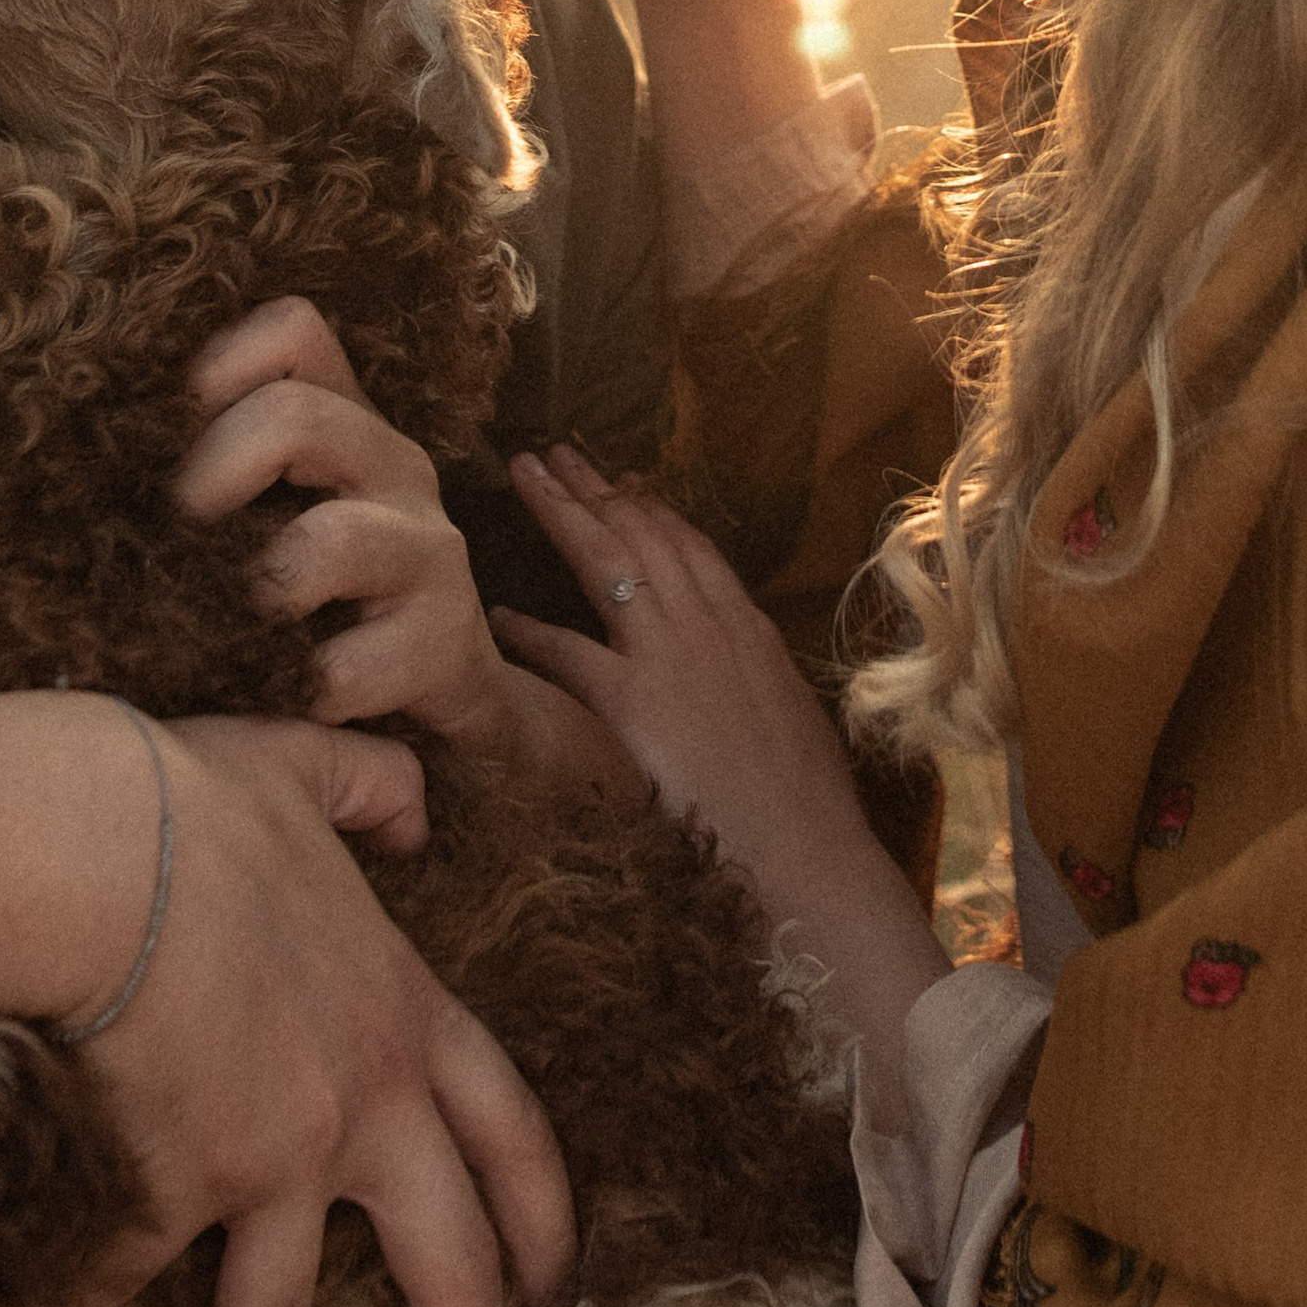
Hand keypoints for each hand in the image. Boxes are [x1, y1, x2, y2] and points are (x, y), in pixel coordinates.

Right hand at [62, 711, 574, 1306]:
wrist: (93, 850)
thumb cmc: (192, 801)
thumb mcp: (311, 767)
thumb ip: (373, 788)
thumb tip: (412, 804)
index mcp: (407, 1019)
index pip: (514, 1137)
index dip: (542, 1218)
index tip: (551, 1288)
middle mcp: (363, 1107)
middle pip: (448, 1267)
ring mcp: (275, 1159)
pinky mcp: (177, 1188)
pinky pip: (127, 1276)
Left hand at [179, 299, 511, 745]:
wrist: (441, 692)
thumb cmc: (322, 601)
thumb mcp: (270, 522)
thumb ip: (208, 486)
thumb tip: (68, 480)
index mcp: (346, 423)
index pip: (293, 331)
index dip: (219, 365)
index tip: (169, 434)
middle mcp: (394, 467)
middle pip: (296, 415)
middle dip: (211, 476)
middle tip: (180, 533)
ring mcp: (429, 550)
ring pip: (331, 540)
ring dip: (259, 589)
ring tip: (237, 627)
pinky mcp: (445, 641)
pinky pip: (349, 665)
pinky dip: (301, 691)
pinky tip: (288, 699)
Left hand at [493, 447, 948, 1041]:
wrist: (809, 855)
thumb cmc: (809, 808)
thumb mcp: (792, 725)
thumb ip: (759, 688)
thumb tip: (747, 683)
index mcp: (750, 633)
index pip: (694, 548)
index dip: (651, 510)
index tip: (621, 481)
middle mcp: (711, 628)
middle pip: (645, 535)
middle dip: (596, 487)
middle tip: (555, 451)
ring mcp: (672, 659)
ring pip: (608, 563)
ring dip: (563, 513)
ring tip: (526, 476)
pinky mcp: (636, 703)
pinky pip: (570, 653)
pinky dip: (531, 629)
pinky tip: (497, 613)